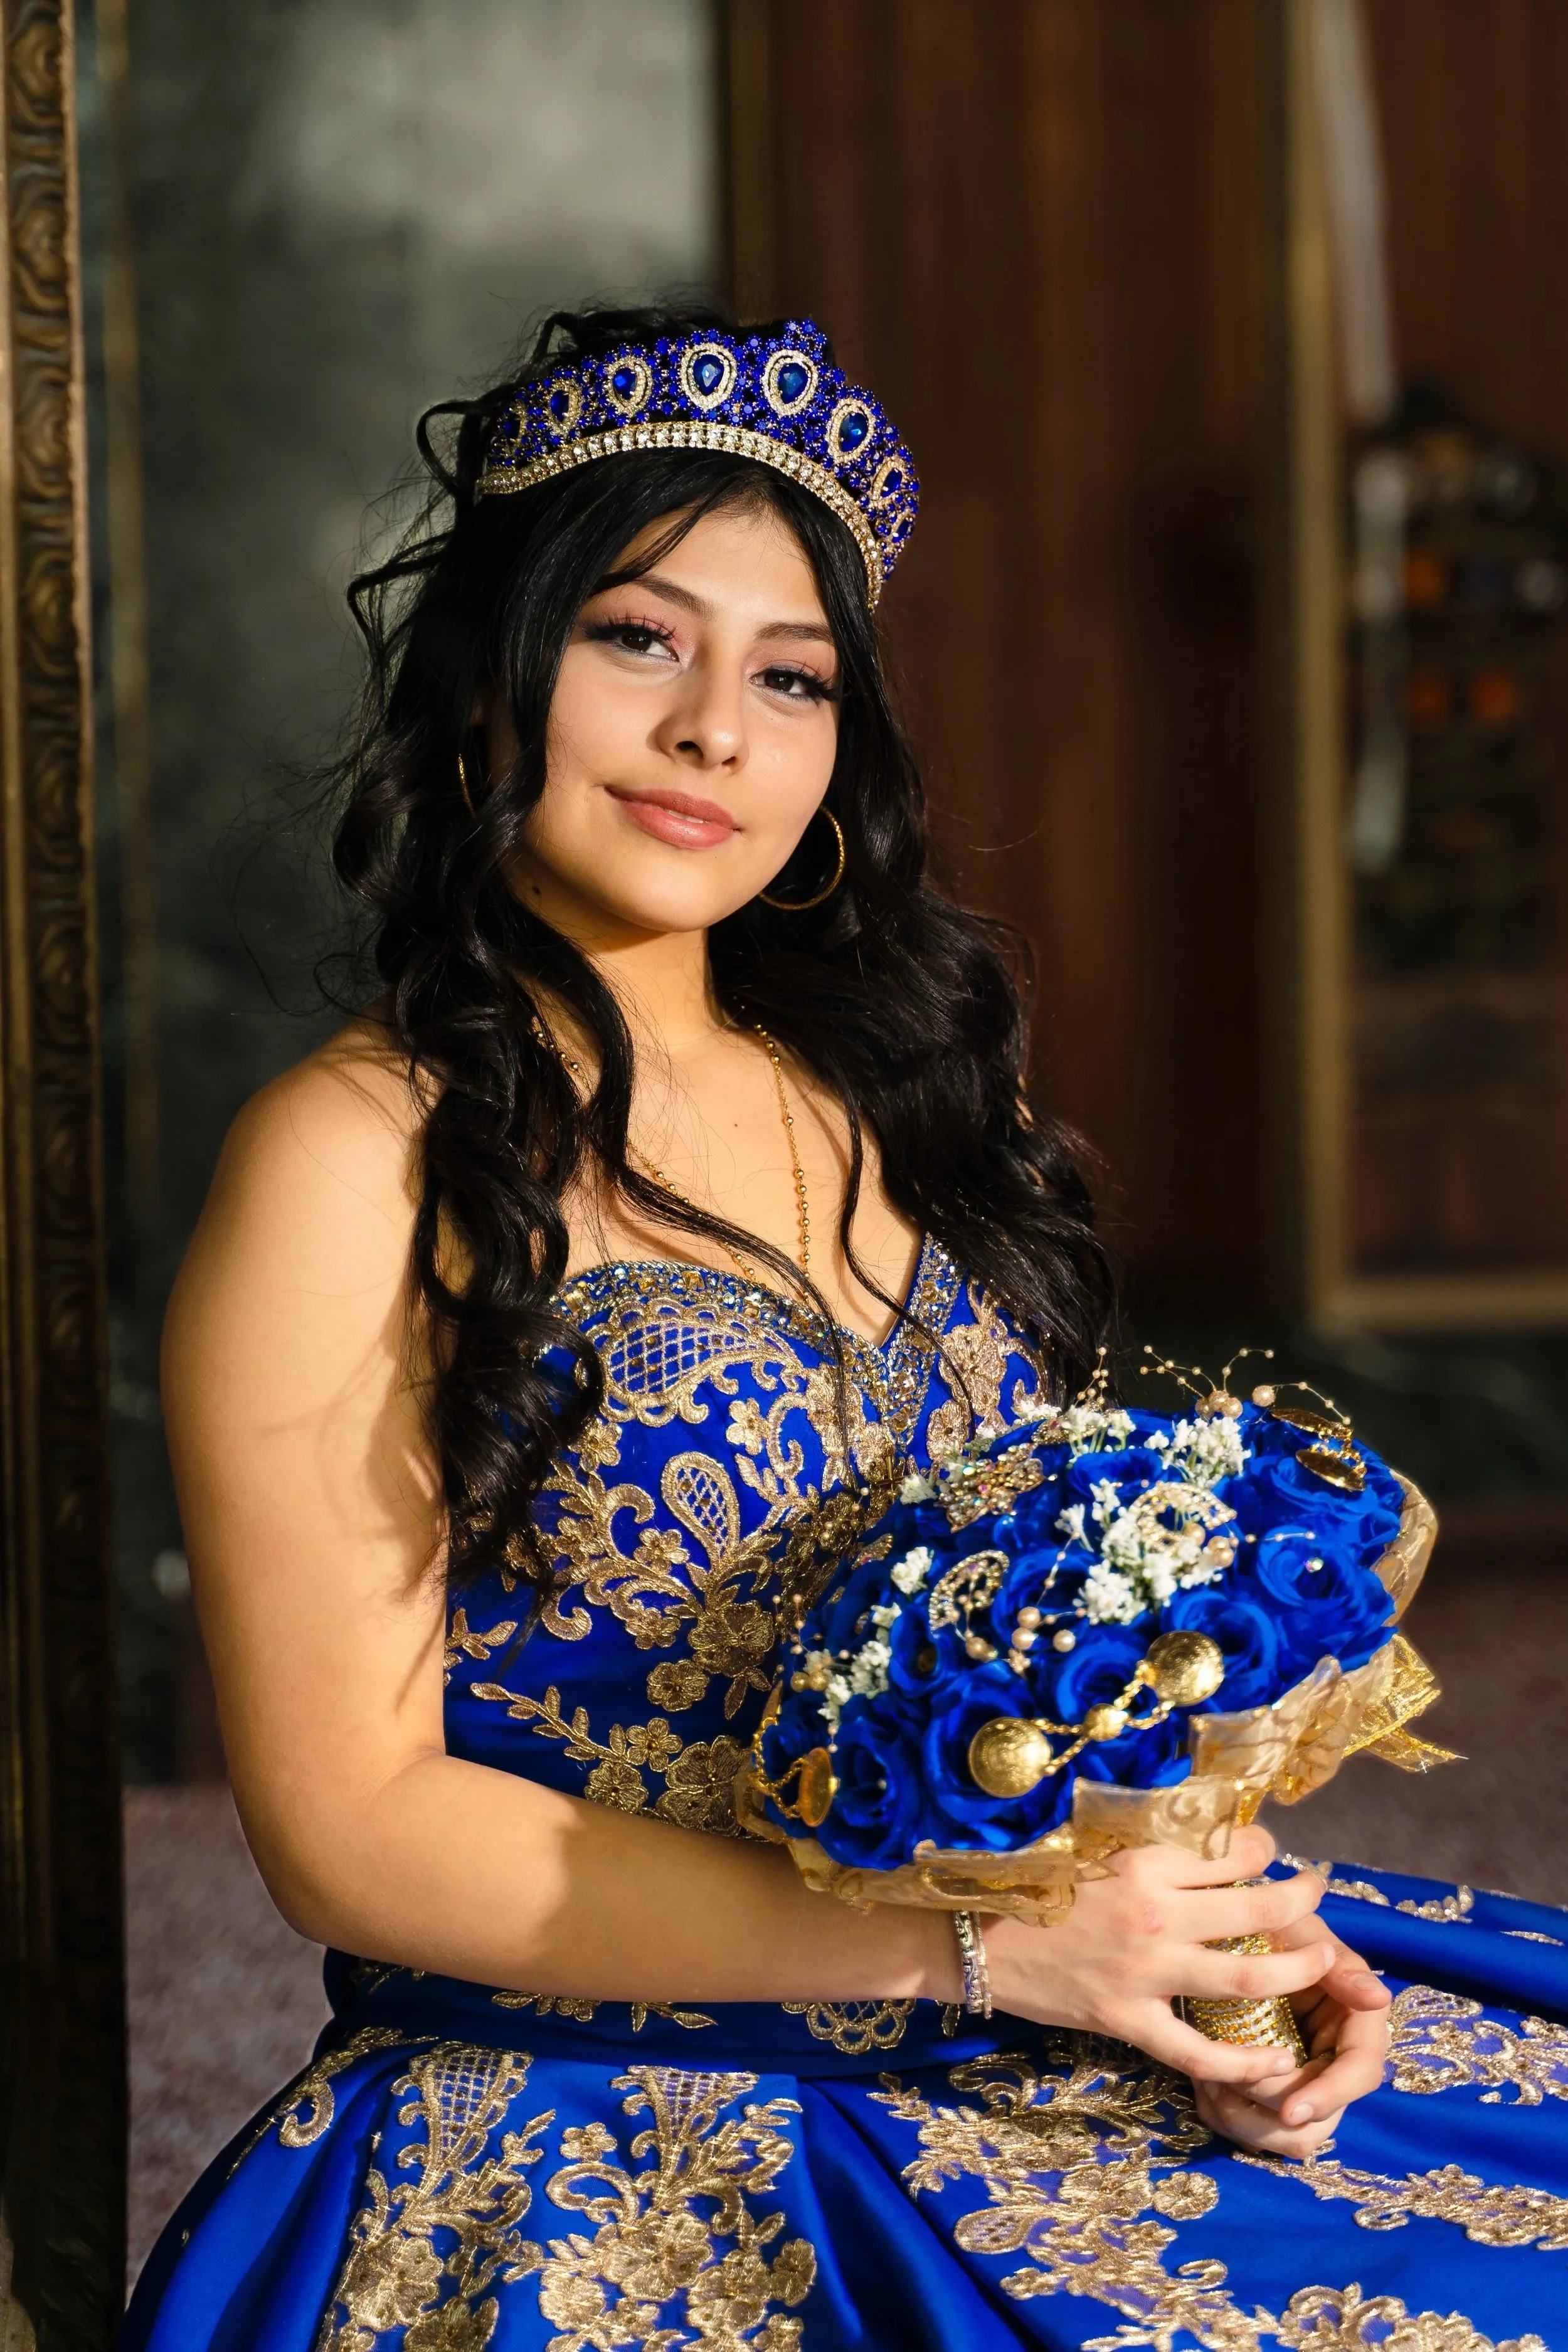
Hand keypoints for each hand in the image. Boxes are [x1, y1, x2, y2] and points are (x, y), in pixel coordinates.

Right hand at [983, 1824, 1338, 2096]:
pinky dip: (1245, 2063)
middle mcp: (1155, 1911)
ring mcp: (1145, 1971)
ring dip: (1300, 1970)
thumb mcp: (1090, 1842)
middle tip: (1317, 1894)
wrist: (970, 1936)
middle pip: (1258, 1907)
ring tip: (1325, 1963)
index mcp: (1144, 1859)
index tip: (1267, 1853)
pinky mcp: (1128, 2019)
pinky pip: (1199, 2051)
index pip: (1231, 1850)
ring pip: (1248, 1975)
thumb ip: (1147, 1838)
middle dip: (1302, 1899)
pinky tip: (1278, 2062)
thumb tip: (1203, 1824)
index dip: (1262, 1848)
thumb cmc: (1028, 1881)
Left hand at [1191, 1928, 1390, 2157]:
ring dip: (1246, 2120)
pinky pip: (1250, 2125)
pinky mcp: (1265, 2088)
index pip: (1359, 2075)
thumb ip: (1340, 1966)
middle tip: (1226, 2086)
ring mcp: (1300, 2079)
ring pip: (1285, 2137)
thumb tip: (1378, 1997)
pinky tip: (1203, 2085)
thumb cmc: (1273, 1922)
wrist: (1229, 1927)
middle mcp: (1333, 2060)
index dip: (1330, 2096)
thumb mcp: (1305, 1934)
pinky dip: (1226, 2114)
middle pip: (1321, 2123)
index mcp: (1354, 2026)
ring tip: (1210, 2085)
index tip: (1291, 2110)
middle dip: (1274, 2114)